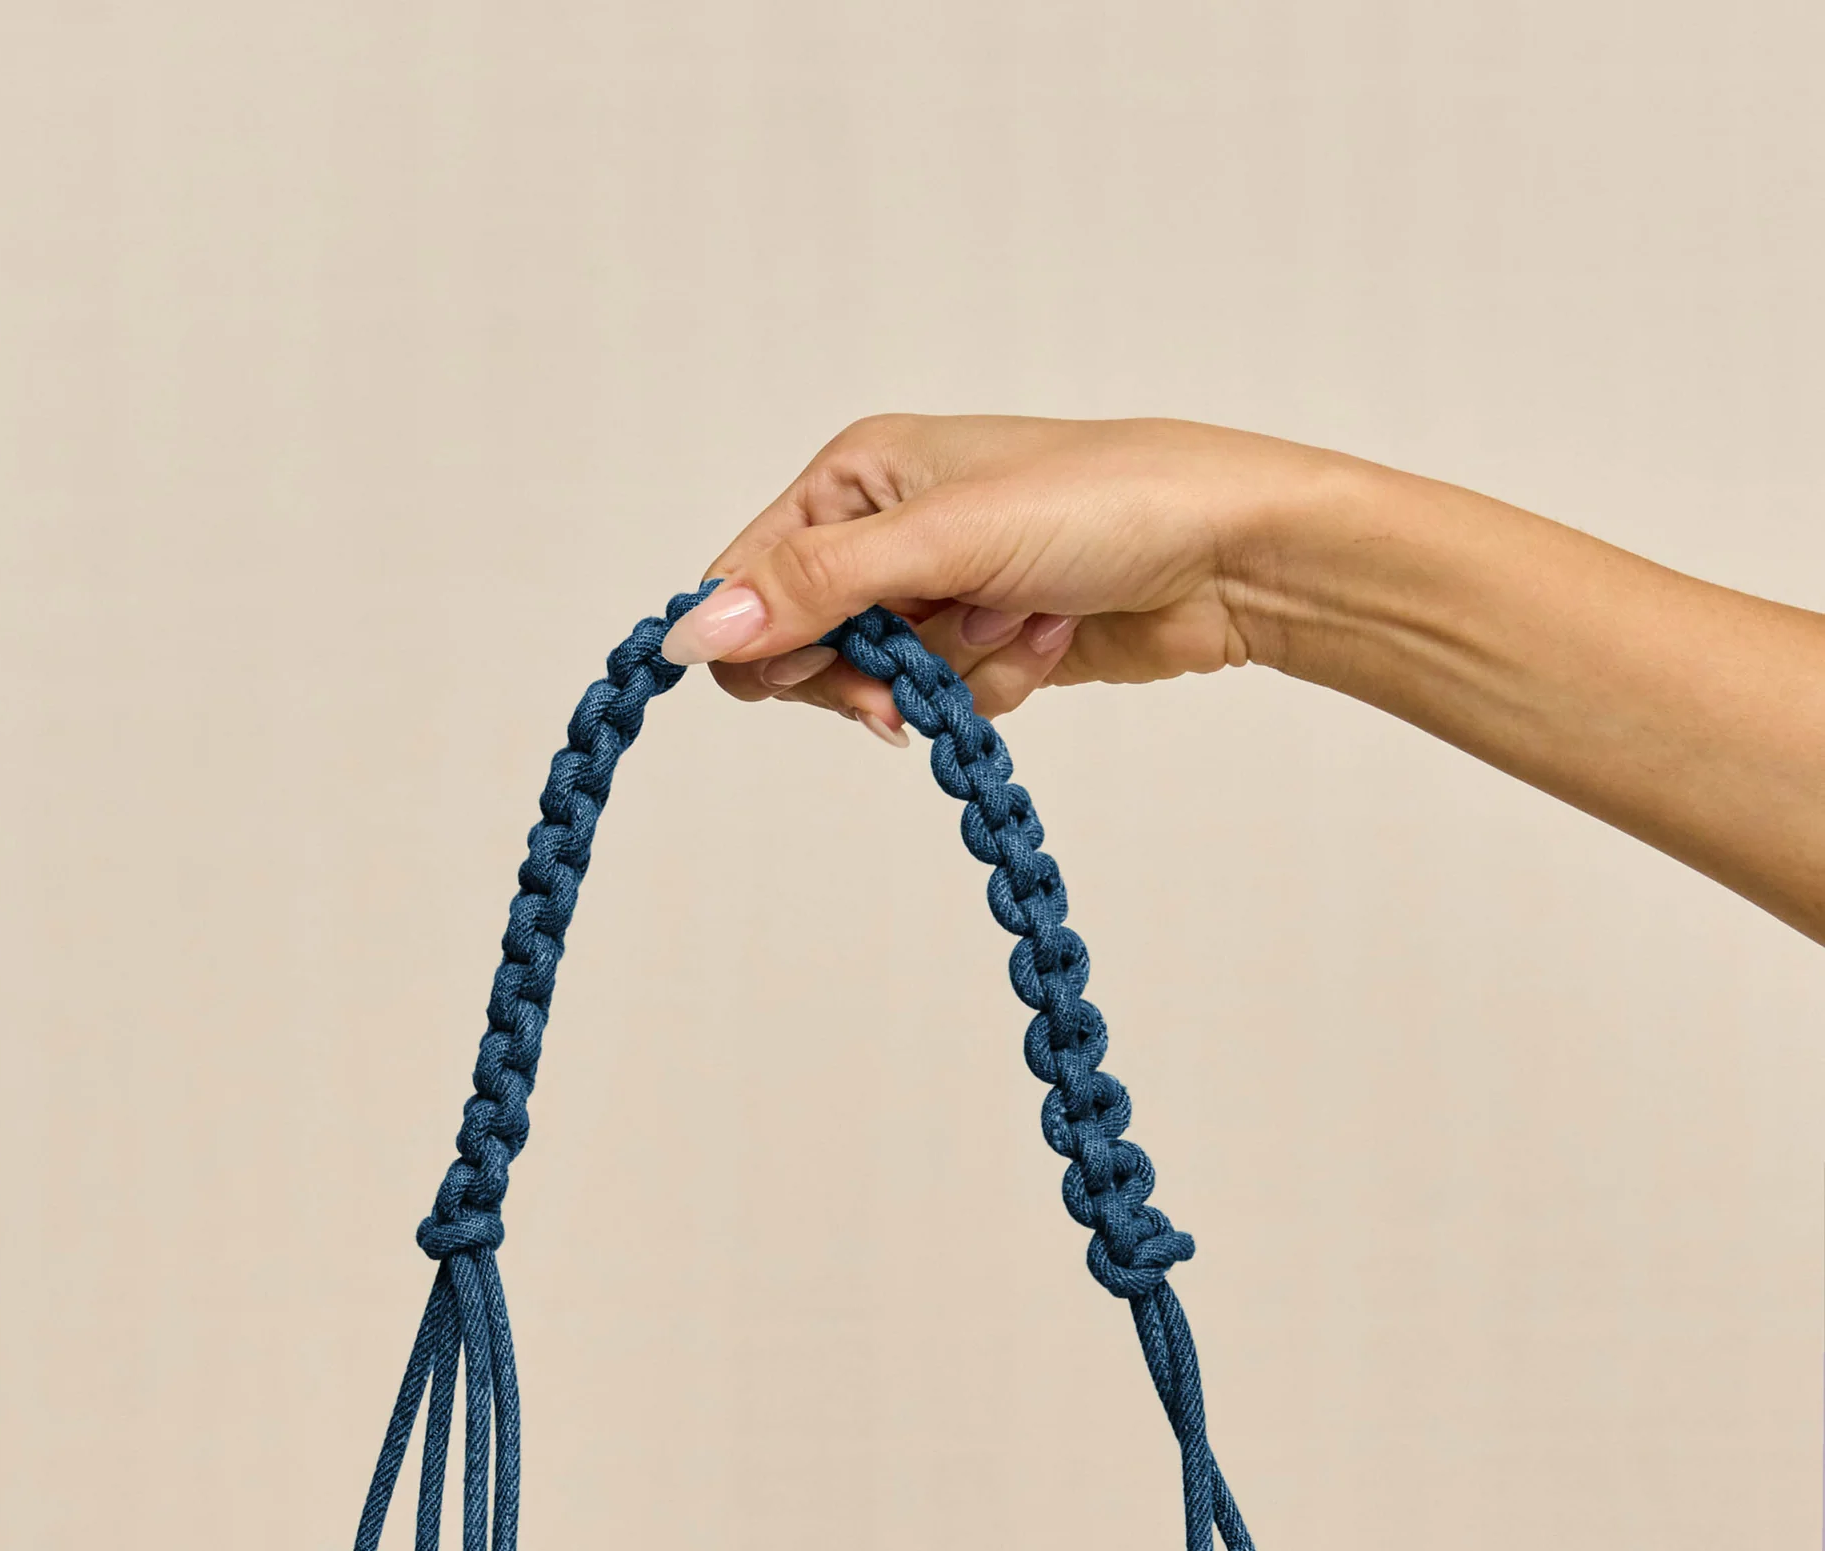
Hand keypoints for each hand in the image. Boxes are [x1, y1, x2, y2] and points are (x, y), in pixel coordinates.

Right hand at [660, 415, 1346, 737]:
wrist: (1229, 552)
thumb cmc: (1103, 502)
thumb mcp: (943, 538)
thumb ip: (815, 588)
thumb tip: (692, 634)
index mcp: (854, 475)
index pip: (748, 583)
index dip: (770, 644)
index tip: (827, 671)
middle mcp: (883, 530)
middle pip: (807, 653)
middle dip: (881, 668)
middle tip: (928, 668)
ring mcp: (937, 593)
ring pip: (886, 688)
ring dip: (959, 672)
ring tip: (1026, 614)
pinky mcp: (985, 646)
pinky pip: (949, 702)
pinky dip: (999, 684)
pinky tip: (1052, 635)